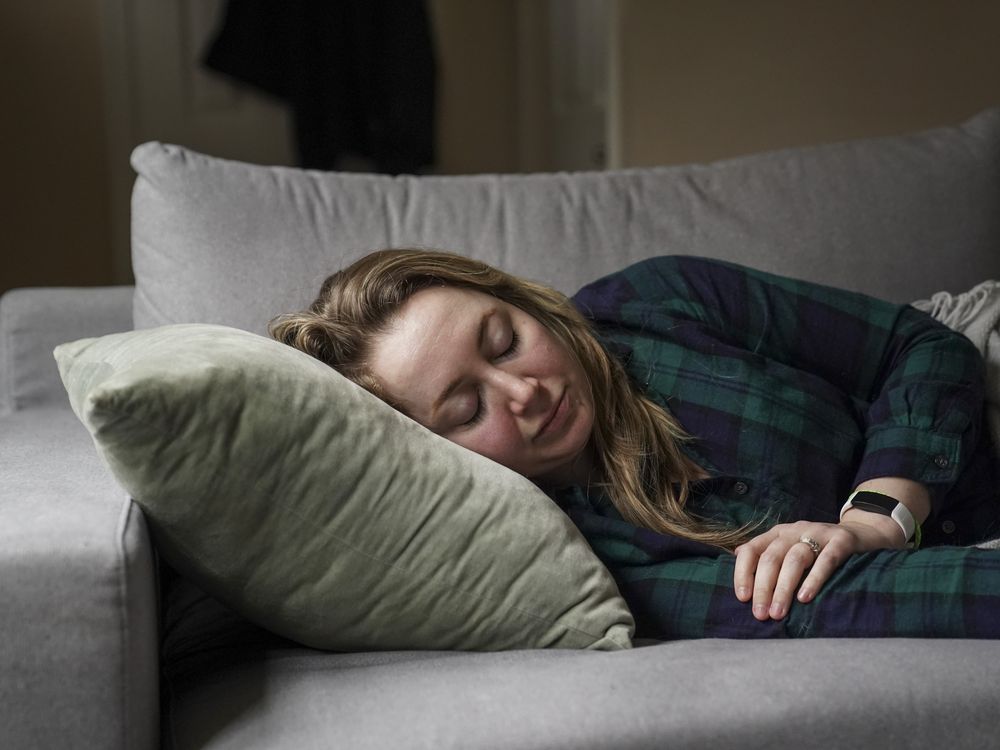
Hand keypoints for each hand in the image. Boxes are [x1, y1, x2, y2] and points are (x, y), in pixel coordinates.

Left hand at [733, 519, 901, 620]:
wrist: (863, 534)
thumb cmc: (819, 550)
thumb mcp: (790, 548)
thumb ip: (766, 554)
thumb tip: (735, 558)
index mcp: (777, 533)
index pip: (752, 550)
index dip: (743, 573)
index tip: (742, 598)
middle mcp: (794, 530)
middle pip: (772, 557)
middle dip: (763, 587)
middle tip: (761, 614)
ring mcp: (818, 533)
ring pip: (795, 559)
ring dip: (784, 588)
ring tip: (779, 613)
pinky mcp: (842, 540)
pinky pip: (827, 559)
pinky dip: (814, 578)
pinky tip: (805, 598)